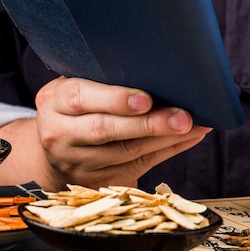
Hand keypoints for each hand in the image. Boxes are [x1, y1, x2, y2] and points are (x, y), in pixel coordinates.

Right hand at [0, 76, 211, 189]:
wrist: (55, 151)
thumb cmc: (76, 106)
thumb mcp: (76, 87)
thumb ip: (102, 80)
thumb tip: (155, 68)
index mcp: (54, 102)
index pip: (80, 98)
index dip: (114, 99)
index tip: (145, 100)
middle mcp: (60, 135)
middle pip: (105, 130)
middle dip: (148, 124)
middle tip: (182, 117)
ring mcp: (79, 164)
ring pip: (127, 152)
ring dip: (166, 138)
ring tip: (195, 124)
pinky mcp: (99, 182)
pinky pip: (140, 166)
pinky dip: (168, 150)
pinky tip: (191, 137)